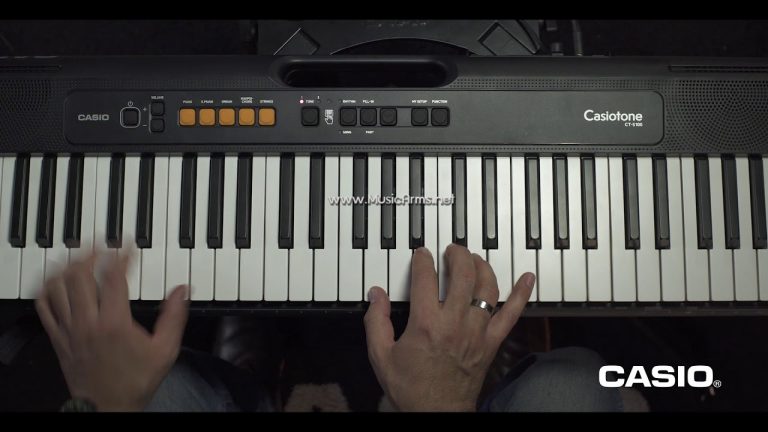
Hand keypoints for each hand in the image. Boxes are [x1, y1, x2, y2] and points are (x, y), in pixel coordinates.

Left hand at [35, 252, 189, 410]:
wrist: (108, 408)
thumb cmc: (136, 381)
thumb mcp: (165, 350)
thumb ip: (174, 317)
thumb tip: (182, 289)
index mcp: (114, 323)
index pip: (113, 276)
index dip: (121, 255)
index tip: (129, 246)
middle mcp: (87, 323)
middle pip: (80, 275)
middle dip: (91, 253)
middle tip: (103, 244)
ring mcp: (69, 330)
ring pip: (58, 286)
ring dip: (68, 265)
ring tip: (80, 255)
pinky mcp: (58, 338)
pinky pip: (44, 306)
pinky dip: (49, 287)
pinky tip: (57, 278)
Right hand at [364, 244, 534, 410]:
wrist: (435, 414)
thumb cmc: (410, 389)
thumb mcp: (381, 355)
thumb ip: (376, 321)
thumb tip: (376, 295)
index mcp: (426, 324)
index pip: (426, 277)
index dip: (423, 260)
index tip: (421, 255)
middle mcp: (455, 324)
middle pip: (463, 274)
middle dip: (457, 254)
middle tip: (451, 250)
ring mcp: (477, 332)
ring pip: (488, 287)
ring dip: (482, 266)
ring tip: (474, 259)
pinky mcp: (491, 343)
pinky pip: (512, 315)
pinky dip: (521, 294)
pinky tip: (527, 278)